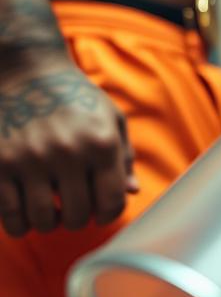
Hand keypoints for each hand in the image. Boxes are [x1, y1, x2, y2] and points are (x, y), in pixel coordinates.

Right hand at [0, 58, 138, 236]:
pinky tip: (26, 214)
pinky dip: (19, 224)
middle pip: (77, 215)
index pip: (112, 201)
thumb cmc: (77, 98)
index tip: (100, 213)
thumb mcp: (110, 119)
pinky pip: (9, 213)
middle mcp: (68, 153)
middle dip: (78, 220)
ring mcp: (30, 159)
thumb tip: (132, 192)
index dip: (108, 215)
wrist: (27, 72)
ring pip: (42, 220)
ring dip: (49, 224)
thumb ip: (123, 157)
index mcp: (101, 144)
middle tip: (73, 211)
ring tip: (51, 213)